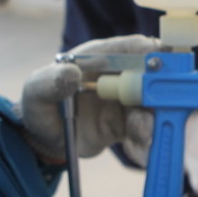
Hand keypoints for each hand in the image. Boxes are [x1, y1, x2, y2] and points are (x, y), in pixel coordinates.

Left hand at [21, 35, 156, 161]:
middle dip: (160, 89)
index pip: (132, 47)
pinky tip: (140, 149)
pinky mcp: (129, 123)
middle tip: (158, 106)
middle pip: (152, 76)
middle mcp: (119, 76)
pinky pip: (146, 129)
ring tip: (141, 135)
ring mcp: (127, 100)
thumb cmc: (39, 106)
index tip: (161, 66)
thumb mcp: (36, 92)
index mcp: (100, 57)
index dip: (151, 53)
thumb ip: (51, 82)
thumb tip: (71, 74)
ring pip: (152, 105)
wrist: (45, 140)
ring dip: (151, 119)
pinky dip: (147, 139)